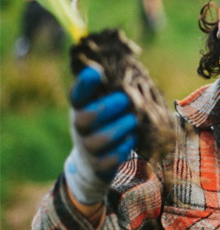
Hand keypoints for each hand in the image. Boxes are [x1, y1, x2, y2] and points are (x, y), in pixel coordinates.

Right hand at [64, 66, 137, 204]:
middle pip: (86, 118)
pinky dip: (125, 146)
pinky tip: (132, 137)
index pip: (77, 95)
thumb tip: (128, 64)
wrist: (92, 160)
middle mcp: (80, 127)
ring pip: (101, 139)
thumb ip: (109, 85)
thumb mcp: (101, 102)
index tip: (95, 72)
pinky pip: (112, 157)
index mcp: (80, 107)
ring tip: (133, 120)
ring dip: (120, 128)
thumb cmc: (103, 121)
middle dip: (107, 107)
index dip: (83, 84)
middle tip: (125, 99)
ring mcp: (88, 148)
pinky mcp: (100, 166)